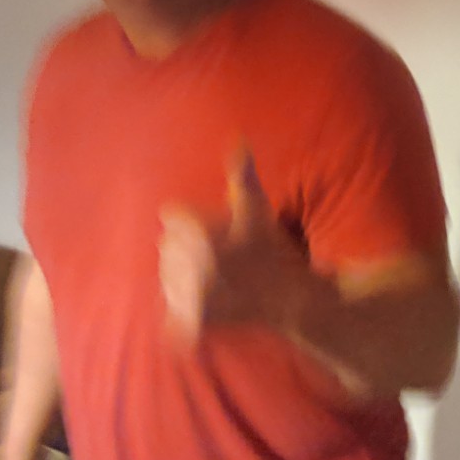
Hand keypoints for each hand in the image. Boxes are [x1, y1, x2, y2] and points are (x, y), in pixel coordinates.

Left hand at [159, 148, 311, 341]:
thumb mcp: (257, 206)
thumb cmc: (273, 248)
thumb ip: (241, 174)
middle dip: (187, 248)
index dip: (193, 221)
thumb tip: (238, 138)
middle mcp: (190, 264)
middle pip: (167, 247)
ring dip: (182, 276)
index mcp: (199, 233)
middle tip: (218, 256)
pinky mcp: (193, 320)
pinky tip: (204, 301)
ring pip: (167, 277)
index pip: (172, 217)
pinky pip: (171, 312)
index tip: (215, 231)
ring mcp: (191, 295)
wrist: (292, 298)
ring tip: (212, 278)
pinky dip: (181, 309)